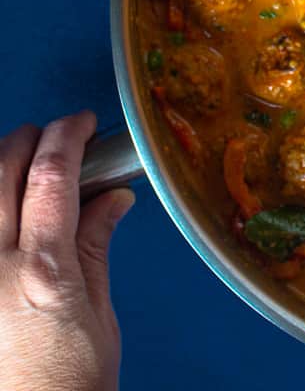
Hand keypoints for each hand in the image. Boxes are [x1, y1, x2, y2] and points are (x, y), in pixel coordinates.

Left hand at [0, 111, 134, 390]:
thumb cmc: (68, 387)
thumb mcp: (99, 316)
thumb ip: (96, 249)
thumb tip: (111, 199)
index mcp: (44, 271)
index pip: (51, 176)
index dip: (67, 136)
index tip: (81, 123)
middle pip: (1, 172)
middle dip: (27, 139)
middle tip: (53, 136)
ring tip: (20, 162)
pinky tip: (2, 204)